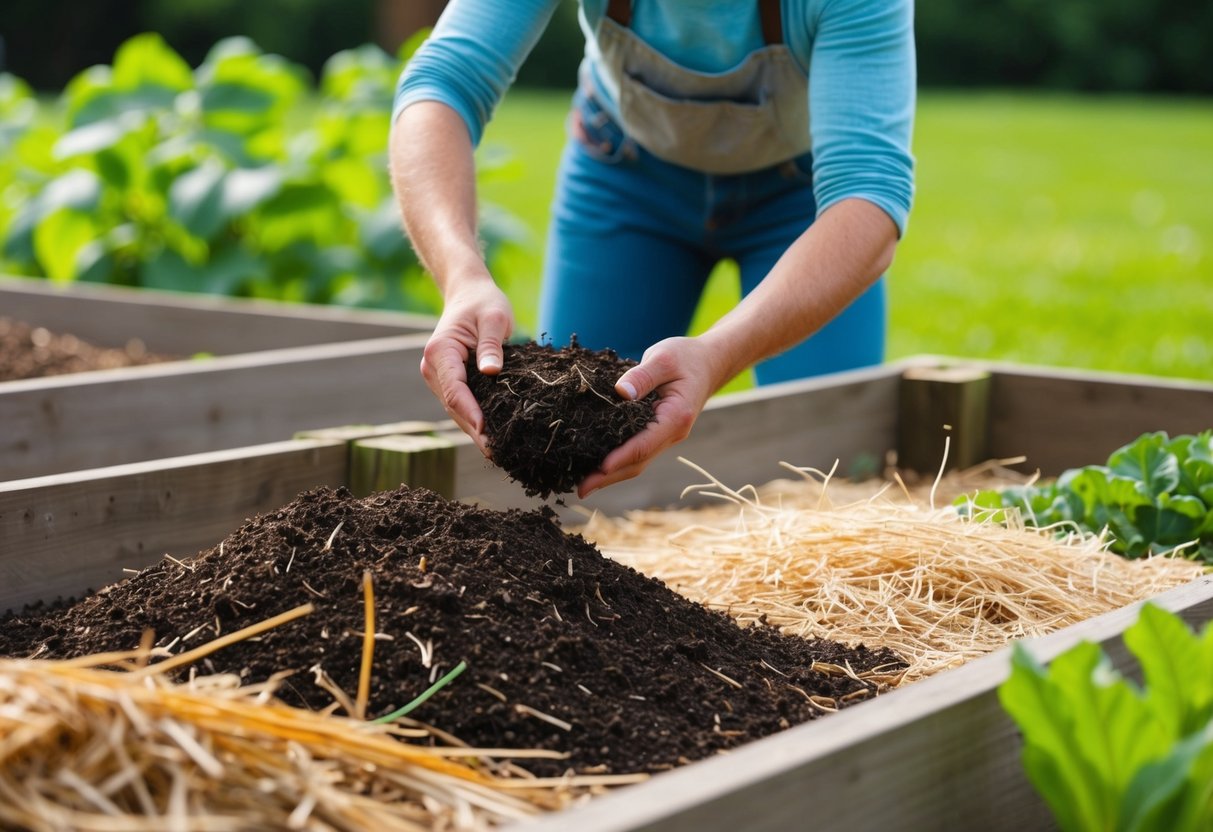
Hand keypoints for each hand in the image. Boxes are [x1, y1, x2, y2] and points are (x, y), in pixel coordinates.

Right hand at [419, 277, 513, 455]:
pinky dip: (475, 419)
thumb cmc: (483, 303)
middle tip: (497, 453)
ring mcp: (438, 376)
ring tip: (497, 452)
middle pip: (454, 405)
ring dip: (474, 430)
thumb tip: (491, 371)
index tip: (485, 431)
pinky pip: (461, 404)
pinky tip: (493, 436)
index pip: (454, 388)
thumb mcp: (494, 318)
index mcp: (440, 351)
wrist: (469, 295)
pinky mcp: (448, 381)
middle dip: (474, 430)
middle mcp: (433, 367)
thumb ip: (492, 345)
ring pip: (456, 409)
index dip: (470, 412)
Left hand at [577, 336, 721, 497]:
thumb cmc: (685, 358)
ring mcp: (665, 437)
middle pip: (639, 462)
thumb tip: (621, 392)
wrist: (707, 364)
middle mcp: (672, 433)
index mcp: (676, 417)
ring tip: (583, 485)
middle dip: (609, 477)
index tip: (600, 467)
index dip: (622, 457)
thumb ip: (642, 376)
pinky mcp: (657, 434)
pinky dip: (618, 463)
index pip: (645, 444)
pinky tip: (597, 467)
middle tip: (581, 489)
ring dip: (611, 476)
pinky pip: (637, 453)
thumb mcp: (663, 359)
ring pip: (638, 462)